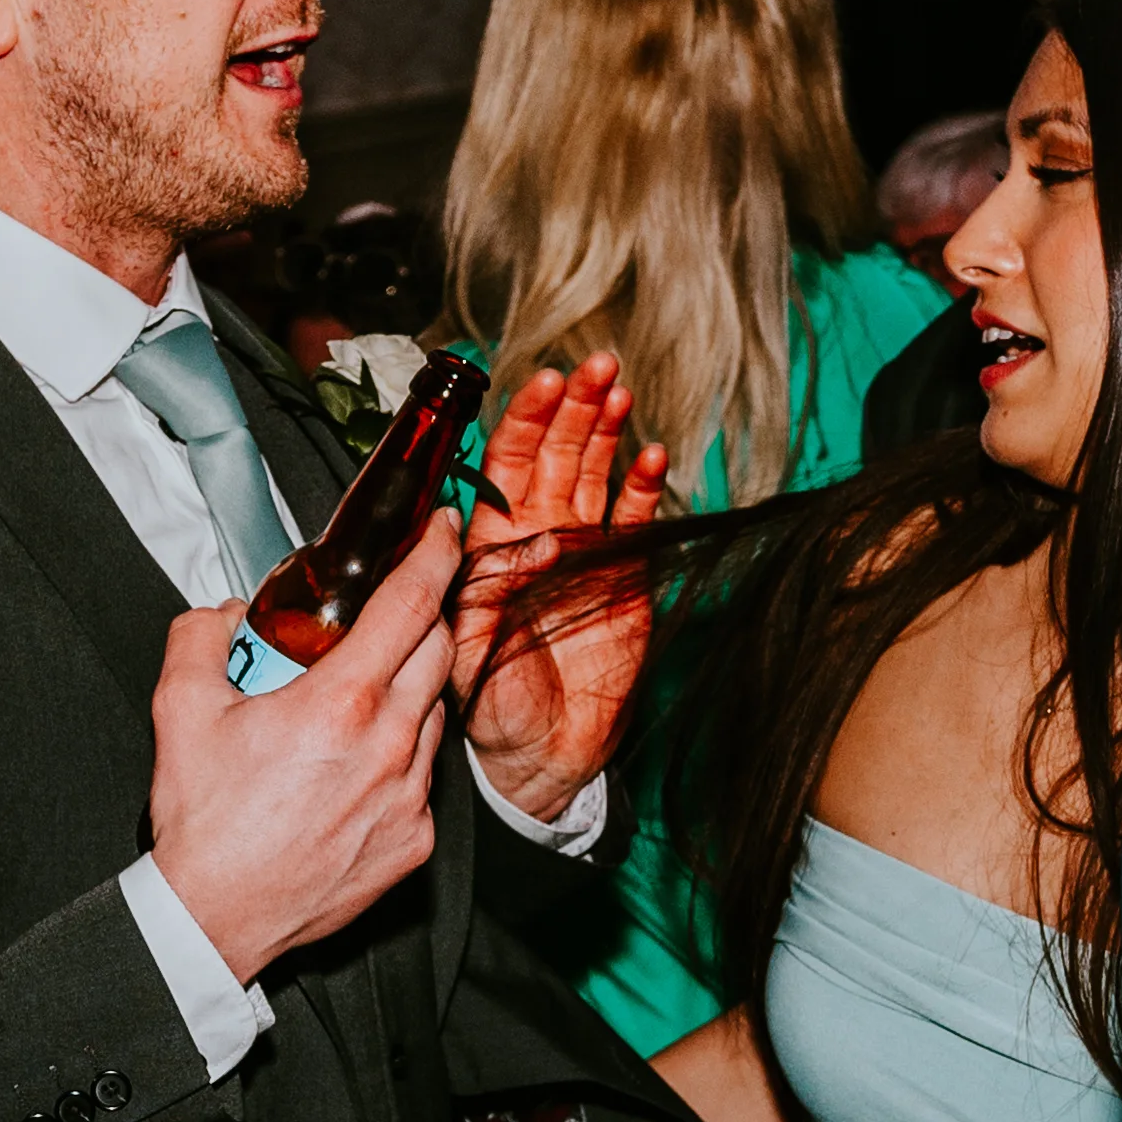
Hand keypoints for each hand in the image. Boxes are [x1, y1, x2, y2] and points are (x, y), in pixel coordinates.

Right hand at [150, 506, 458, 978]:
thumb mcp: (178, 709)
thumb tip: (227, 613)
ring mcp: (410, 798)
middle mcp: (390, 747)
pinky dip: (397, 758)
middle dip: (421, 618)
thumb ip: (201, 637)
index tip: (444, 529)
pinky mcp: (415, 841)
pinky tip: (352, 769)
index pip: (410, 603)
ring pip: (432, 716)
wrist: (214, 917)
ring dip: (405, 693)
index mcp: (340, 704)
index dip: (434, 553)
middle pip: (437, 651)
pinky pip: (423, 778)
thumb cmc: (203, 822)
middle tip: (387, 613)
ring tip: (352, 703)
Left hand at [457, 355, 671, 822]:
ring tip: (620, 392)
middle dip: (574, 408)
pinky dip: (647, 488)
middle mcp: (539, 535)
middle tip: (593, 369)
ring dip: (608, 431)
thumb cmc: (494, 705)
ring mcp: (587, 551)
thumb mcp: (466, 651)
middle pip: (556, 453)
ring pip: (596, 473)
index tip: (543, 385)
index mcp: (492, 543)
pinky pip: (637, 520)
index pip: (506, 464)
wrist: (543, 752)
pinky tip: (655, 457)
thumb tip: (494, 548)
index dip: (525, 421)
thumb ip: (475, 598)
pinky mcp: (627, 575)